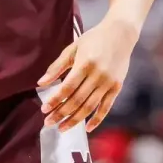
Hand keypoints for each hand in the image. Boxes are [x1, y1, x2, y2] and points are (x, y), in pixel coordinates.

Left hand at [37, 16, 138, 132]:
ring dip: (75, 120)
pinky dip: (97, 120)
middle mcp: (97, 75)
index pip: (67, 88)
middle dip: (61, 113)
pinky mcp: (117, 87)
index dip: (55, 100)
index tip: (44, 110)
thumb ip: (57, 66)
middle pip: (77, 100)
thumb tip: (41, 82)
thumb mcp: (73, 48)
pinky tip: (87, 129)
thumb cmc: (94, 39)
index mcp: (85, 64)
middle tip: (48, 122)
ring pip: (90, 107)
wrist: (121, 34)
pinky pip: (106, 108)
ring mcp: (108, 83)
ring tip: (62, 128)